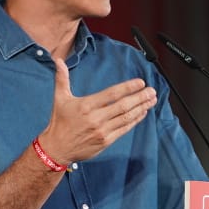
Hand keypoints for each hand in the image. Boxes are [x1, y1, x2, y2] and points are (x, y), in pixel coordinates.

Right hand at [37, 59, 155, 165]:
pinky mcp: (106, 141)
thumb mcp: (59, 98)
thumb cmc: (59, 122)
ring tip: (151, 100)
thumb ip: (62, 78)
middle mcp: (96, 118)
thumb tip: (59, 60)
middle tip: (151, 91)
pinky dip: (135, 120)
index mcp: (86, 106)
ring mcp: (102, 131)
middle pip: (123, 106)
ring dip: (141, 108)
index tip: (140, 83)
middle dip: (140, 97)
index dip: (128, 88)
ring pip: (126, 118)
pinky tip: (142, 113)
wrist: (57, 148)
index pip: (112, 94)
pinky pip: (124, 129)